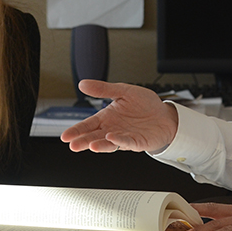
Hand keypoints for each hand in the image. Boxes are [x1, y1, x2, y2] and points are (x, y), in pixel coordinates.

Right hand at [60, 80, 178, 152]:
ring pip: (108, 143)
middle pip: (94, 136)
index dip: (77, 130)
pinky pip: (126, 142)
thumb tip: (83, 84)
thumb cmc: (145, 104)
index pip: (88, 125)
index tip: (66, 136)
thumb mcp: (123, 91)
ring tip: (90, 145)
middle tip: (72, 145)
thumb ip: (103, 89)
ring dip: (98, 144)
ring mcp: (124, 137)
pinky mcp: (136, 142)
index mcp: (107, 117)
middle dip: (83, 141)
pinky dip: (119, 141)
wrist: (165, 115)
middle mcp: (113, 129)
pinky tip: (111, 138)